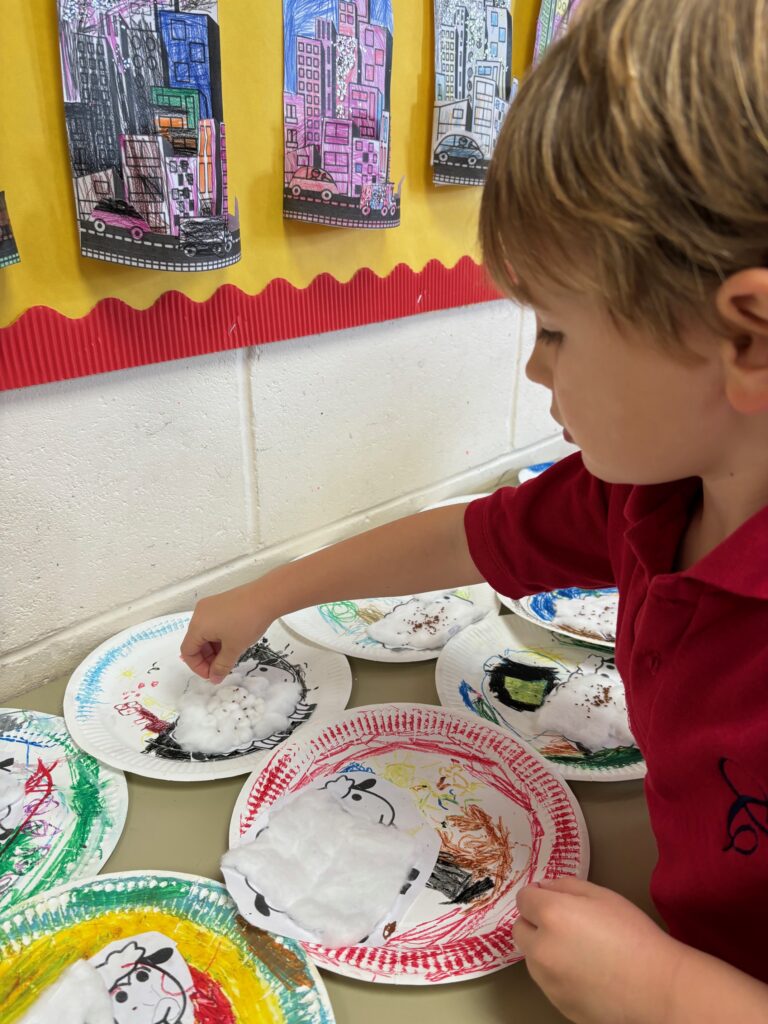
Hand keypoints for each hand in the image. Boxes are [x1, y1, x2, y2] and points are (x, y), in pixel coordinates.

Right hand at [180, 581, 273, 682]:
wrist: (266, 597)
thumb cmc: (247, 622)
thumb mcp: (234, 648)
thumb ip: (221, 666)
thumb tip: (214, 678)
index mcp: (197, 625)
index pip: (187, 652)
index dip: (198, 667)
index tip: (213, 675)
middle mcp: (199, 613)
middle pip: (195, 642)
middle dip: (207, 658)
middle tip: (222, 668)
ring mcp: (209, 606)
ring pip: (205, 633)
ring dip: (214, 649)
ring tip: (230, 656)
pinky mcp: (220, 602)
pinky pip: (213, 624)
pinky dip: (219, 636)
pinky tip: (233, 642)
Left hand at [514, 878, 682, 1023]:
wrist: (658, 989)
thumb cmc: (634, 935)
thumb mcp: (602, 895)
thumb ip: (566, 886)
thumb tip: (544, 888)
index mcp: (551, 915)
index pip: (523, 899)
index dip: (537, 897)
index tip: (552, 900)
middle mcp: (541, 949)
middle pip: (520, 930)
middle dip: (535, 924)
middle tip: (566, 926)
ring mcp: (547, 981)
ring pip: (533, 958)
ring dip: (545, 950)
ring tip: (580, 953)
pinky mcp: (557, 1004)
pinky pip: (548, 983)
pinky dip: (558, 975)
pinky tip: (587, 975)